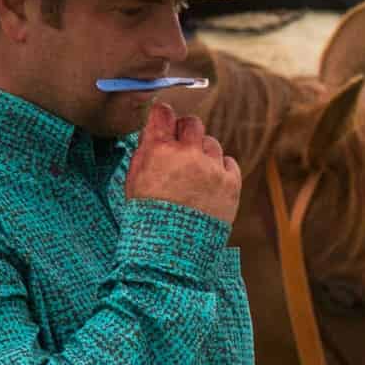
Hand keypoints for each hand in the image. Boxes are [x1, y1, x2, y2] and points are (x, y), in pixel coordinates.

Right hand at [123, 102, 241, 225]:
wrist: (170, 251)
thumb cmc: (147, 217)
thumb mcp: (134, 180)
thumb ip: (145, 152)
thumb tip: (156, 131)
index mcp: (159, 150)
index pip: (163, 114)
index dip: (164, 116)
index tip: (165, 119)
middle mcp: (188, 154)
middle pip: (192, 123)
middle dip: (186, 132)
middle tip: (181, 147)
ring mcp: (212, 168)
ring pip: (211, 143)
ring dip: (203, 154)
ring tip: (194, 176)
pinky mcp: (231, 183)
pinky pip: (228, 162)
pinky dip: (220, 170)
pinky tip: (209, 184)